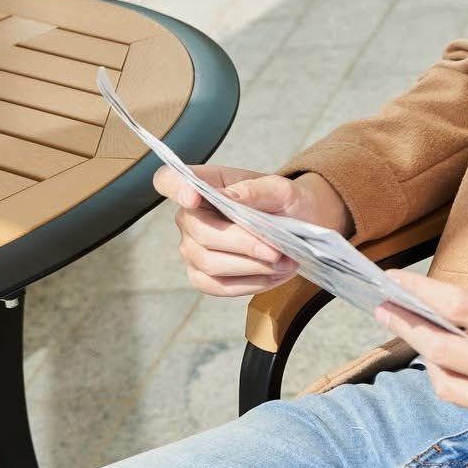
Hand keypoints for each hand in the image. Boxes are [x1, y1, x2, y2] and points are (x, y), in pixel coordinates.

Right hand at [153, 164, 349, 297]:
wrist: (299, 227)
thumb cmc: (284, 203)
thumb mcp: (281, 190)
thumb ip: (254, 190)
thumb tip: (228, 197)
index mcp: (205, 185)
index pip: (168, 180)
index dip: (174, 187)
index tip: (193, 196)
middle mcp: (190, 217)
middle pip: (201, 234)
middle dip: (243, 245)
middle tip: (277, 250)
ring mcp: (192, 249)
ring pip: (211, 264)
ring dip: (252, 267)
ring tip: (284, 263)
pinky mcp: (203, 276)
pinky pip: (218, 286)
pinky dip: (250, 284)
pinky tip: (273, 275)